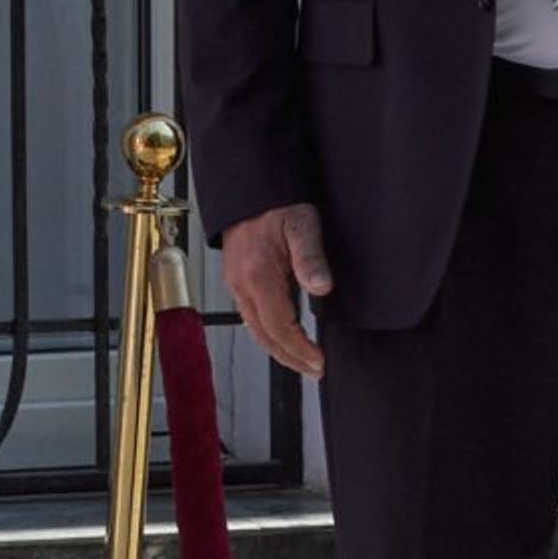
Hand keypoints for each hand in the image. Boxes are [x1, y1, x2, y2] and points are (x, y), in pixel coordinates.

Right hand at [220, 201, 335, 379]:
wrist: (248, 188)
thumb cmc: (276, 203)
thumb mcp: (302, 224)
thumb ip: (310, 258)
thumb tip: (321, 288)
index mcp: (257, 276)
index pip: (279, 327)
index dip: (299, 349)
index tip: (319, 362)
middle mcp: (241, 285)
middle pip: (264, 336)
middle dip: (290, 359)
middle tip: (315, 370)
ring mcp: (236, 284)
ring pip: (256, 329)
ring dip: (279, 350)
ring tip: (304, 361)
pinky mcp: (238, 280)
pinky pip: (252, 317)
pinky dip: (269, 333)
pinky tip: (285, 335)